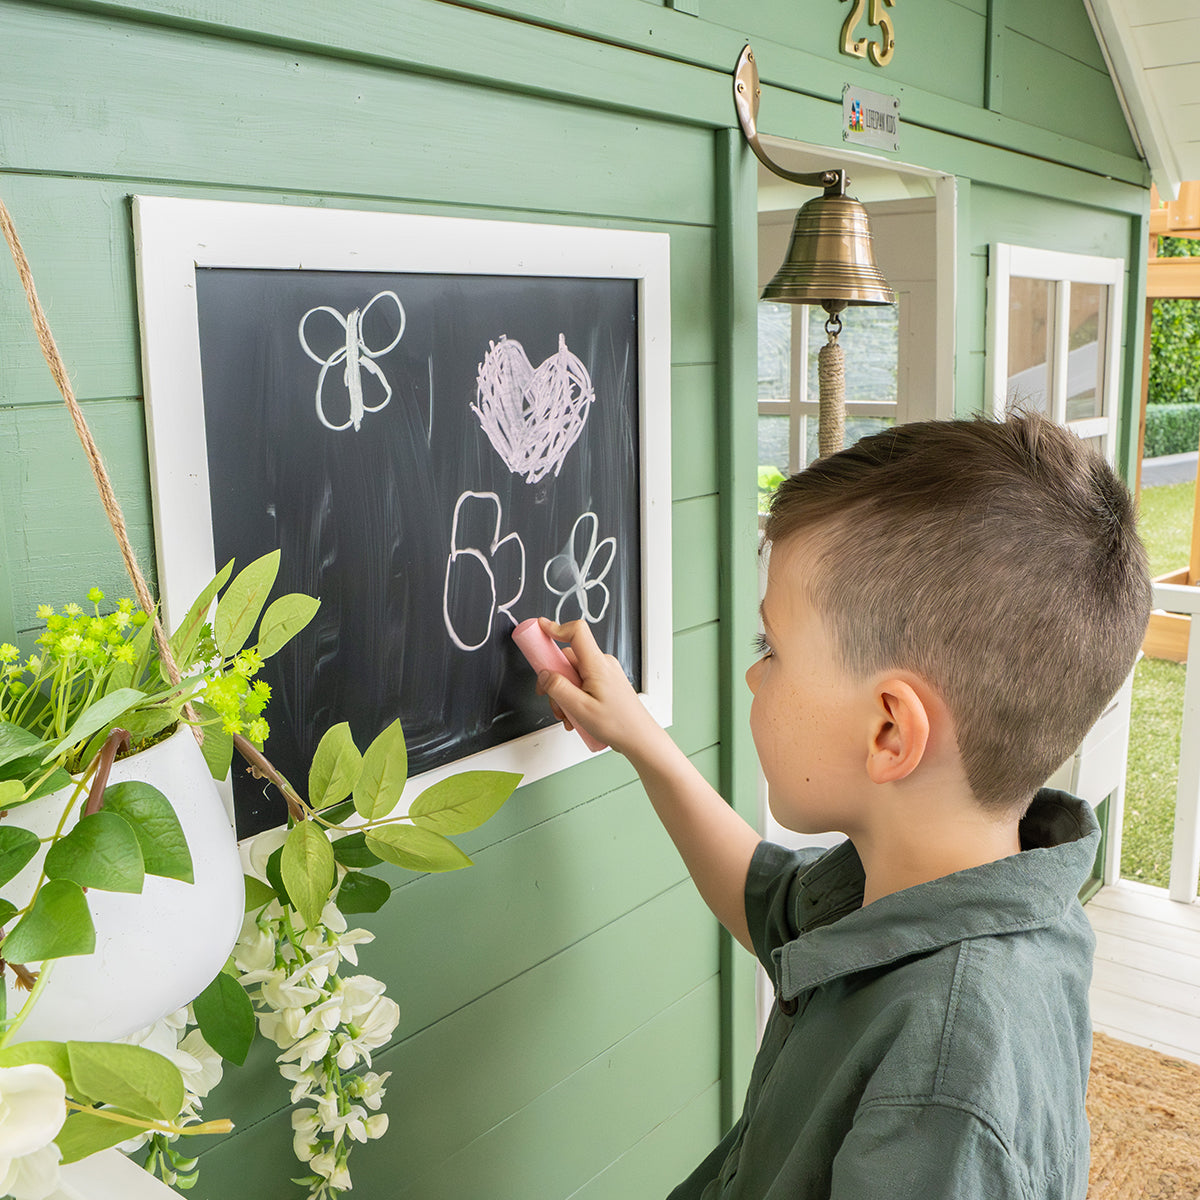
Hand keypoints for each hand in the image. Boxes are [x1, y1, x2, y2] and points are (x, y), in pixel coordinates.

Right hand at [535, 618, 663, 761]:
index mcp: (597, 664)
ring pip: (573, 674)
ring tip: (568, 715)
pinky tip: (576, 715)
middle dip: (555, 681)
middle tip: (553, 701)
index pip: (576, 632)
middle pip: (568, 659)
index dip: (556, 627)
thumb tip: (544, 675)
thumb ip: (558, 688)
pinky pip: (582, 682)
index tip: (540, 628)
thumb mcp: (580, 708)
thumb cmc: (618, 724)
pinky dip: (574, 697)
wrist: (639, 738)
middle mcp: (603, 663)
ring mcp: (605, 672)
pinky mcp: (606, 682)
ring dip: (564, 694)